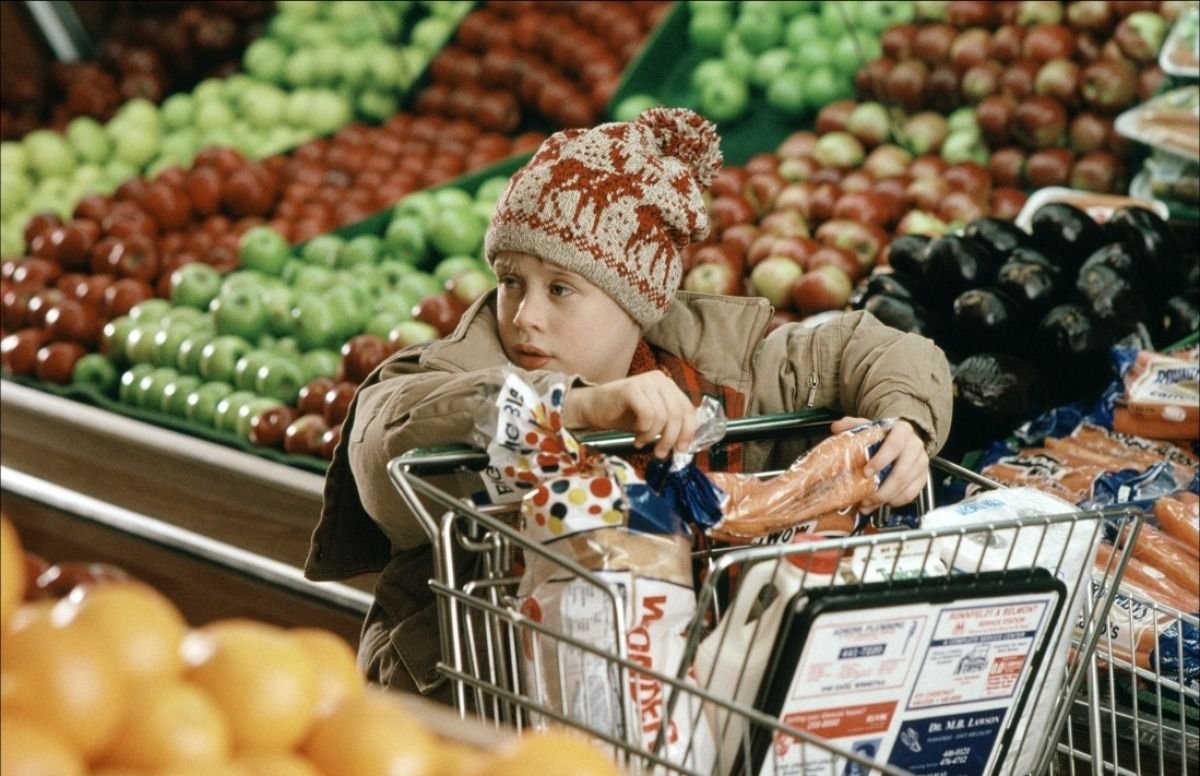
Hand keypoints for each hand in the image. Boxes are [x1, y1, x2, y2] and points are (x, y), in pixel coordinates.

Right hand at [563, 372, 695, 457]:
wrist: (592, 407)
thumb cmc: (623, 414)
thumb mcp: (652, 420)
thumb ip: (669, 424)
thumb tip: (685, 444)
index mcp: (668, 385)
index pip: (688, 408)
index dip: (688, 431)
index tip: (682, 449)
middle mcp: (660, 379)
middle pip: (677, 413)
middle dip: (671, 438)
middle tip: (660, 453)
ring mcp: (645, 382)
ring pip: (663, 416)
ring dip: (653, 436)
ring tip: (642, 442)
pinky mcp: (631, 388)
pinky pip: (647, 414)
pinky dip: (643, 430)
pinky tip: (635, 435)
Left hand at [830, 416, 928, 510]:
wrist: (903, 438)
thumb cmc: (884, 434)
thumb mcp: (868, 425)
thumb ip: (852, 425)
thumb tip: (836, 427)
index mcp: (902, 431)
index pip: (894, 445)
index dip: (881, 460)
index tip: (866, 473)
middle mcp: (915, 446)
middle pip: (901, 472)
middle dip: (882, 490)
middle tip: (864, 499)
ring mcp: (921, 462)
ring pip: (906, 486)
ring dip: (886, 499)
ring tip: (868, 505)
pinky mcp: (923, 477)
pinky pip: (911, 494)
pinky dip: (896, 501)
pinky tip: (882, 503)